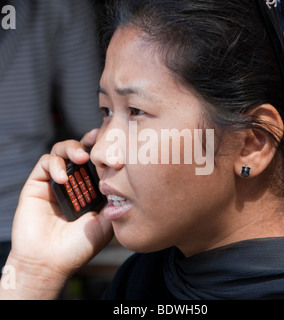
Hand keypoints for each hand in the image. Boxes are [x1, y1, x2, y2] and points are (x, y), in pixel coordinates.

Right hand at [0, 129, 113, 298]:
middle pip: (80, 151)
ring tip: (81, 158)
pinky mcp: (37, 184)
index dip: (104, 149)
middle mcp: (74, 183)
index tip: (114, 140)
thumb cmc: (79, 246)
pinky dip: (54, 165)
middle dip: (88, 141)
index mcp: (90, 189)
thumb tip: (126, 184)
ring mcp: (55, 182)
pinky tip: (62, 180)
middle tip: (97, 139)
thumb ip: (115, 203)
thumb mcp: (106, 223)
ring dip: (72, 149)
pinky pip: (44, 164)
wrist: (50, 263)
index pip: (97, 162)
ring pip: (61, 151)